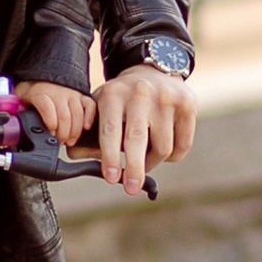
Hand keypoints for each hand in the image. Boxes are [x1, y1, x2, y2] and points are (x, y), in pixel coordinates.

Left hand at [17, 79, 95, 146]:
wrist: (46, 74)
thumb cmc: (34, 89)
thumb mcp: (20, 96)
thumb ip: (16, 108)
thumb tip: (11, 124)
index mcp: (41, 93)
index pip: (47, 108)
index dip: (50, 123)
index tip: (50, 133)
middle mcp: (58, 93)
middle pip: (64, 116)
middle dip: (63, 134)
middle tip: (60, 142)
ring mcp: (71, 94)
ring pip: (77, 114)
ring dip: (74, 131)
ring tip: (69, 141)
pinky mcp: (81, 96)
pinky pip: (90, 106)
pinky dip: (90, 117)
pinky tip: (85, 127)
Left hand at [95, 63, 193, 189]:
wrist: (155, 71)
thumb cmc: (123, 99)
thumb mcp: (101, 106)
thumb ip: (88, 132)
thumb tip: (73, 154)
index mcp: (114, 94)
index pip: (111, 130)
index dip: (110, 156)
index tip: (111, 177)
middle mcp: (141, 93)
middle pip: (137, 139)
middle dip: (134, 169)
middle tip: (130, 189)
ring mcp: (167, 98)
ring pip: (162, 147)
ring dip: (152, 163)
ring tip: (145, 161)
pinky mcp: (187, 105)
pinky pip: (182, 145)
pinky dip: (172, 157)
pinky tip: (164, 152)